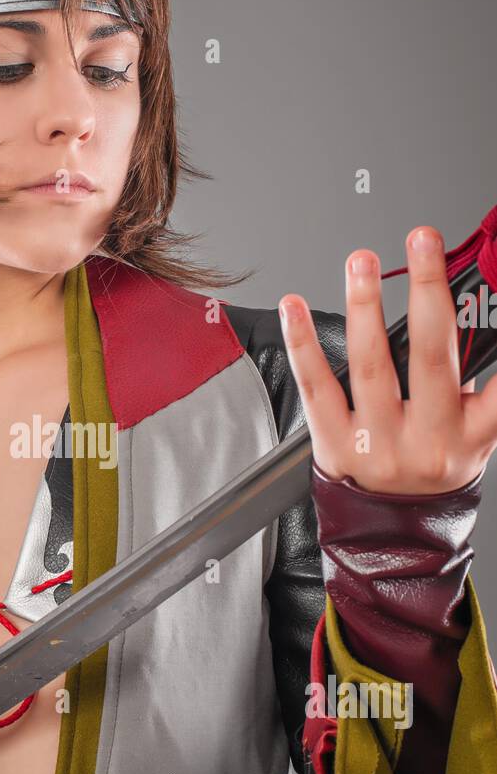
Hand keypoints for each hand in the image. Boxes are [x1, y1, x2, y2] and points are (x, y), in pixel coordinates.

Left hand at [278, 226, 496, 493]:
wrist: (394, 533)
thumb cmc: (435, 466)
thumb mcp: (474, 433)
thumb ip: (480, 389)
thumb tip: (473, 319)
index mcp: (472, 434)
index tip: (492, 285)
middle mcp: (427, 440)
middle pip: (431, 356)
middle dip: (428, 289)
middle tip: (422, 239)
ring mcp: (377, 444)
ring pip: (371, 366)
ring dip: (365, 305)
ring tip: (363, 261)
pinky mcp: (332, 445)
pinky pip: (316, 386)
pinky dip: (303, 343)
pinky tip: (295, 307)